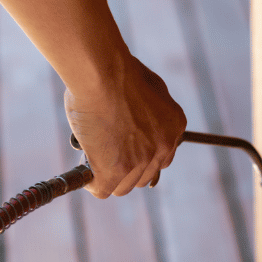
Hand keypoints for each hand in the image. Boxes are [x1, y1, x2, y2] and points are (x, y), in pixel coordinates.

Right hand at [64, 56, 185, 197]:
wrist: (103, 72)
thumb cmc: (118, 71)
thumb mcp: (150, 87)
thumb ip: (151, 108)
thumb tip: (140, 119)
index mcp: (175, 126)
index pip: (161, 157)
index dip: (140, 157)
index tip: (124, 151)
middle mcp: (163, 147)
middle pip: (144, 176)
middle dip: (126, 169)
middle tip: (106, 155)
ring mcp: (141, 160)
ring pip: (124, 186)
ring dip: (109, 177)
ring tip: (93, 159)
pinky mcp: (117, 169)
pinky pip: (103, 190)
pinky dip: (93, 184)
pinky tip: (86, 172)